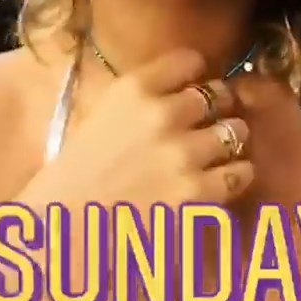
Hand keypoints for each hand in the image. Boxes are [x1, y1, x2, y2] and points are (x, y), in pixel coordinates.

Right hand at [0, 50, 252, 300]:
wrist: (60, 239)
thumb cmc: (73, 183)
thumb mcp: (101, 121)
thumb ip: (141, 105)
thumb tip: (186, 94)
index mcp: (131, 90)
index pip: (189, 60)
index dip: (196, 76)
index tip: (193, 88)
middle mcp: (161, 114)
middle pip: (219, 94)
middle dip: (217, 111)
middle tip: (207, 129)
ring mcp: (182, 154)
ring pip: (235, 132)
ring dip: (228, 145)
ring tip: (212, 160)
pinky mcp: (197, 194)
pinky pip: (239, 173)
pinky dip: (232, 179)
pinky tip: (213, 188)